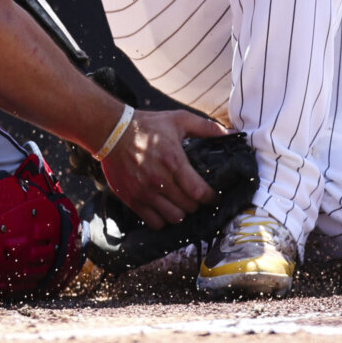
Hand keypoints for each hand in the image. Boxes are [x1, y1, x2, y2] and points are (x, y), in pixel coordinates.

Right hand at [98, 108, 222, 227]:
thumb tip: (229, 134)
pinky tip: (164, 208)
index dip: (211, 197)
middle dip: (196, 203)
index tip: (213, 195)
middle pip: (189, 207)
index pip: (199, 192)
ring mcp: (144, 192)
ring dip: (181, 213)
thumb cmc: (147, 125)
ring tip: (180, 203)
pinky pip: (154, 222)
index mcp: (174, 161)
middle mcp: (159, 180)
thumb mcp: (178, 120)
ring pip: (174, 218)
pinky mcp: (132, 199)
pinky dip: (163, 219)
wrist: (112, 132)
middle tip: (195, 196)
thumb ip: (205, 127)